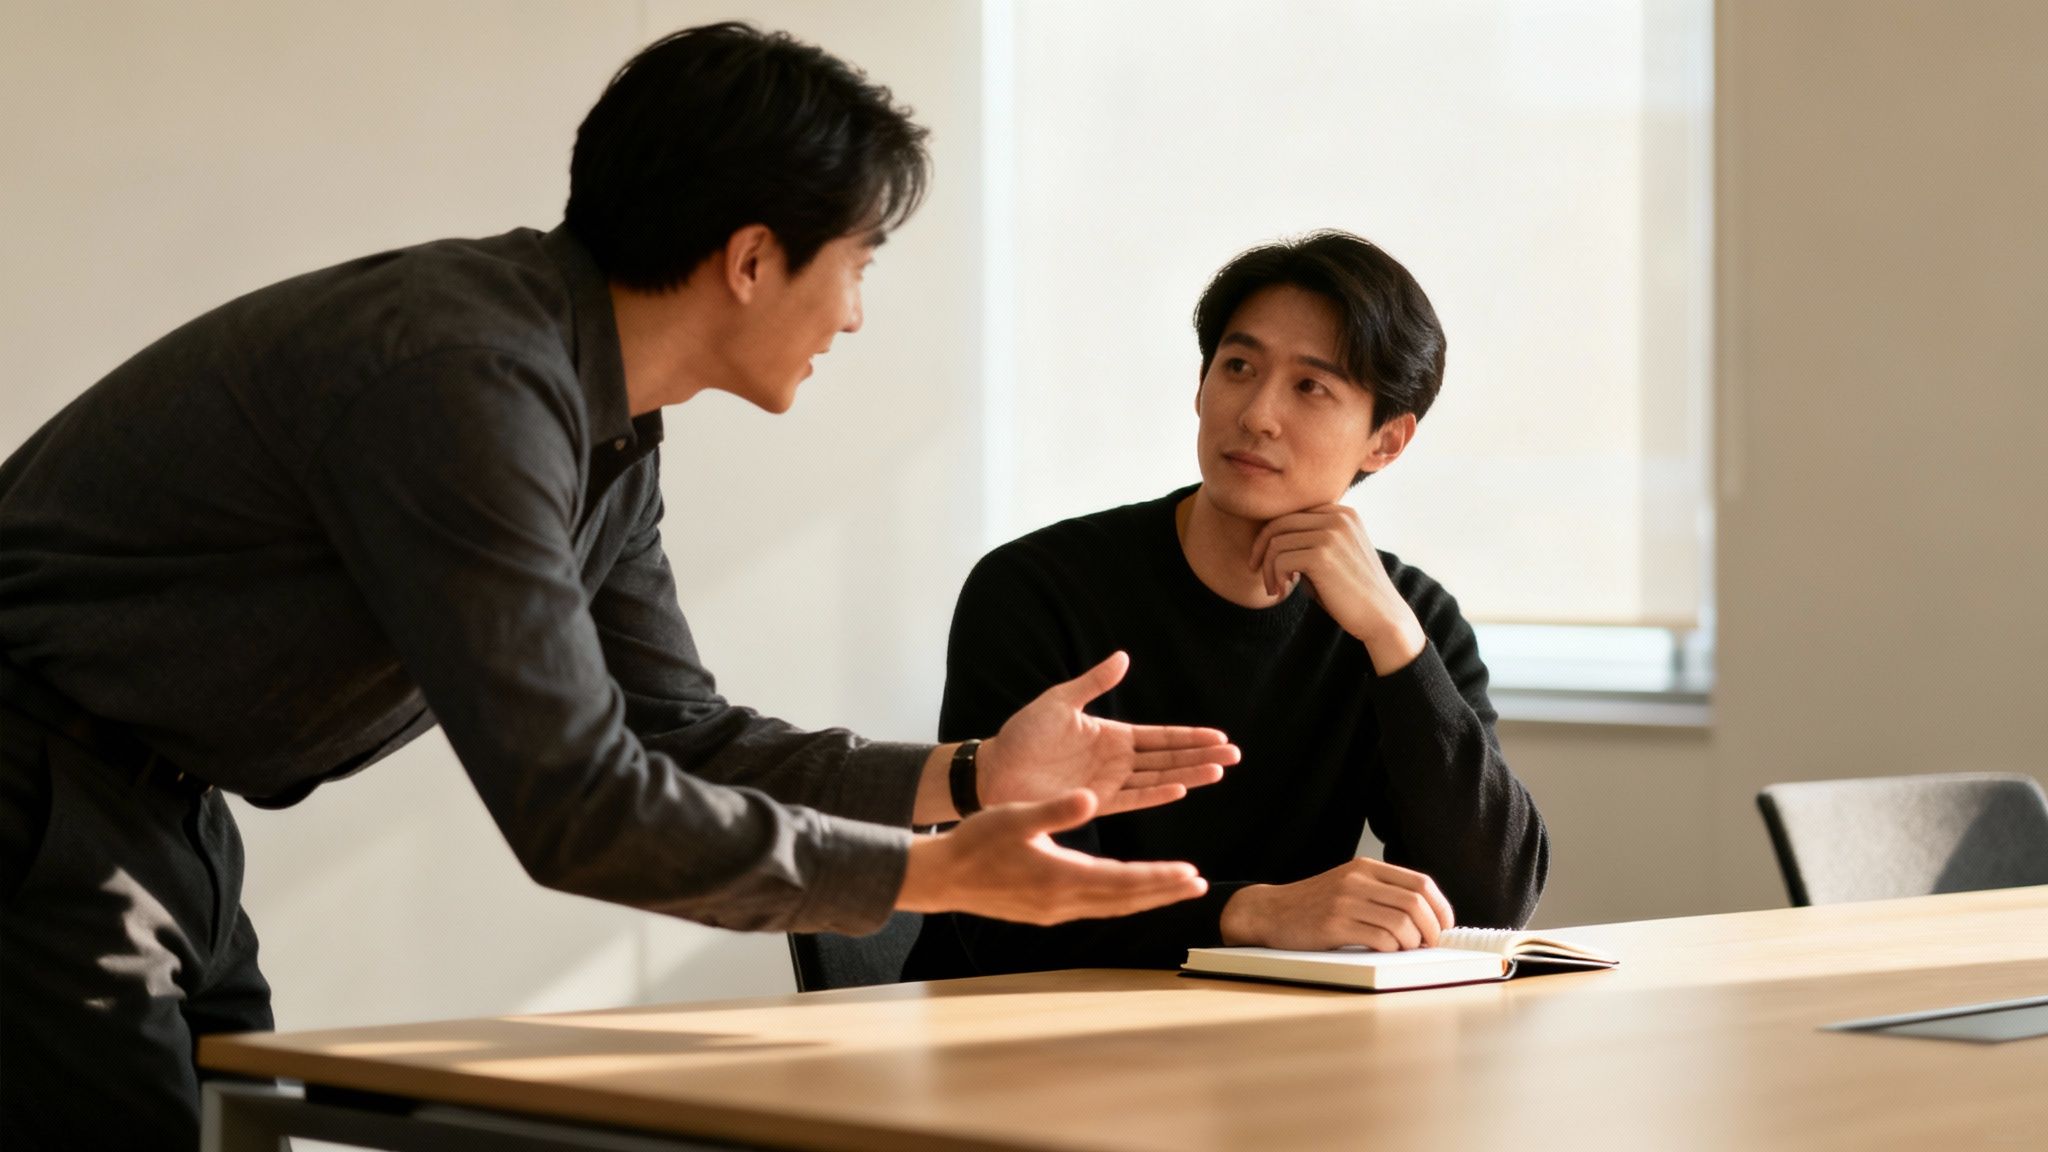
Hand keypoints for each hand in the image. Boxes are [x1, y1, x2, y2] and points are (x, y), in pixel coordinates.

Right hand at [896, 790, 1208, 923]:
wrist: (942, 878)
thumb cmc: (976, 843)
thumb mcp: (1015, 817)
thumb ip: (1054, 810)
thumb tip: (1090, 797)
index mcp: (1061, 877)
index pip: (1123, 881)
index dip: (1159, 878)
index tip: (1191, 874)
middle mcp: (1064, 901)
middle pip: (1125, 899)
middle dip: (1164, 891)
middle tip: (1199, 886)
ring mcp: (1055, 910)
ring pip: (1112, 906)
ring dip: (1145, 897)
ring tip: (1175, 889)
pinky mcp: (1046, 910)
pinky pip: (1095, 906)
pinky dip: (1120, 899)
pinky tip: (1128, 892)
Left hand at [976, 651, 1238, 816]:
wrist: (993, 769)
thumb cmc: (1022, 734)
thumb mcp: (1059, 701)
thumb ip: (1093, 682)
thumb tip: (1124, 657)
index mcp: (1111, 735)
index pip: (1160, 736)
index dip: (1189, 736)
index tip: (1220, 736)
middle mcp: (1116, 761)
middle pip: (1168, 758)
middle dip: (1201, 755)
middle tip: (1235, 755)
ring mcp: (1107, 783)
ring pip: (1157, 779)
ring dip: (1187, 775)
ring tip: (1218, 771)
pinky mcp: (1094, 802)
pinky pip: (1131, 799)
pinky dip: (1155, 794)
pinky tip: (1179, 789)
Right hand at [1218, 858, 1454, 950]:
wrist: (1270, 911)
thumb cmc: (1314, 904)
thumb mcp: (1349, 885)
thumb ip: (1382, 892)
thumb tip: (1427, 918)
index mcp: (1366, 868)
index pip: (1421, 884)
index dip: (1441, 908)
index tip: (1444, 926)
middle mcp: (1358, 880)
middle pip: (1415, 904)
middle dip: (1431, 930)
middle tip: (1429, 945)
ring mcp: (1345, 902)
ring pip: (1401, 923)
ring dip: (1411, 943)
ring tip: (1404, 950)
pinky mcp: (1334, 925)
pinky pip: (1379, 939)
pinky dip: (1390, 950)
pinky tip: (1384, 952)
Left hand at [1247, 504, 1425, 671]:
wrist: (1382, 618)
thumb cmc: (1352, 593)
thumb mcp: (1332, 558)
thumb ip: (1307, 543)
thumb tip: (1266, 540)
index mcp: (1343, 514)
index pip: (1293, 514)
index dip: (1272, 536)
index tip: (1267, 561)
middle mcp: (1338, 517)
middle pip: (1279, 522)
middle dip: (1261, 548)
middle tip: (1257, 571)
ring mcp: (1331, 534)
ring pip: (1276, 542)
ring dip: (1268, 568)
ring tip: (1274, 589)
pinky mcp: (1322, 555)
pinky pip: (1280, 560)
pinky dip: (1274, 577)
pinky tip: (1282, 592)